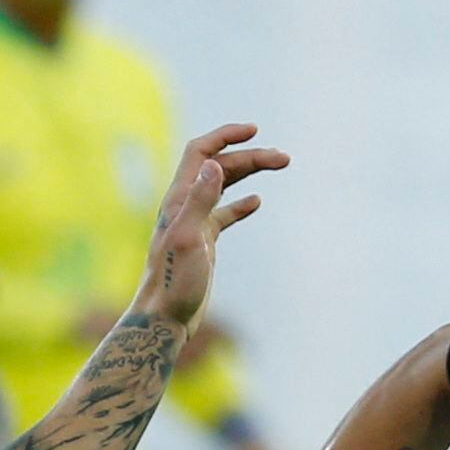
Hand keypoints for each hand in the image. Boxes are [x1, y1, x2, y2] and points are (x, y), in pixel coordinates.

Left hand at [137, 126, 288, 329]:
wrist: (165, 318)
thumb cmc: (174, 283)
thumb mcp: (189, 239)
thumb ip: (200, 201)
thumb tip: (214, 164)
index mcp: (179, 199)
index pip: (200, 152)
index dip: (225, 136)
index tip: (255, 131)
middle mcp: (184, 206)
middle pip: (219, 166)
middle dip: (250, 156)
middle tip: (284, 158)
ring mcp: (194, 223)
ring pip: (224, 186)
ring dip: (249, 172)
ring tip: (279, 166)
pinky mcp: (203, 242)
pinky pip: (224, 214)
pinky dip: (241, 203)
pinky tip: (256, 202)